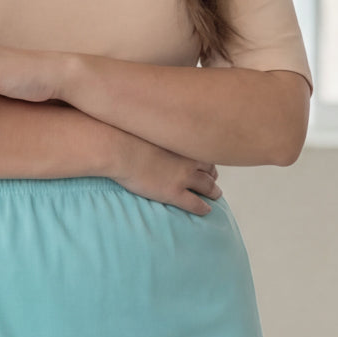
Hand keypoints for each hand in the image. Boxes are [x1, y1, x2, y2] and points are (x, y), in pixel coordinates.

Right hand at [107, 135, 223, 216]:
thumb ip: (156, 132)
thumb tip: (152, 125)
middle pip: (209, 169)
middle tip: (214, 179)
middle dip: (213, 175)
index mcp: (182, 143)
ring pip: (207, 186)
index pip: (203, 151)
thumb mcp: (148, 128)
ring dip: (214, 191)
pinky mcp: (174, 193)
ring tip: (216, 195)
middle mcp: (188, 160)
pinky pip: (195, 203)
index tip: (207, 163)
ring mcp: (183, 177)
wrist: (121, 150)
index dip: (206, 158)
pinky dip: (203, 208)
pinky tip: (207, 211)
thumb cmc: (128, 136)